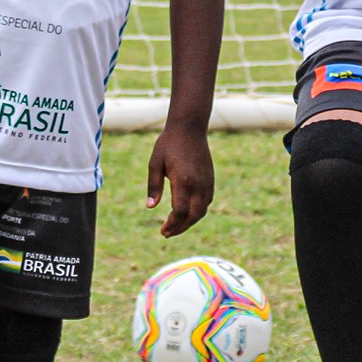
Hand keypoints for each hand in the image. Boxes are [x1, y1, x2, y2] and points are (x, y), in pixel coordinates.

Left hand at [146, 121, 213, 237]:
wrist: (189, 127)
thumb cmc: (168, 144)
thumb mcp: (155, 163)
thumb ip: (154, 186)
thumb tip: (150, 207)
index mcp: (183, 180)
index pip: (180, 211)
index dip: (172, 224)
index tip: (162, 230)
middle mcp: (198, 184)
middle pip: (194, 216)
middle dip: (181, 228)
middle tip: (167, 233)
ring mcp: (207, 182)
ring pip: (202, 210)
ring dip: (190, 221)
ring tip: (176, 226)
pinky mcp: (210, 179)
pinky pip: (207, 201)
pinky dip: (198, 211)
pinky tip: (187, 213)